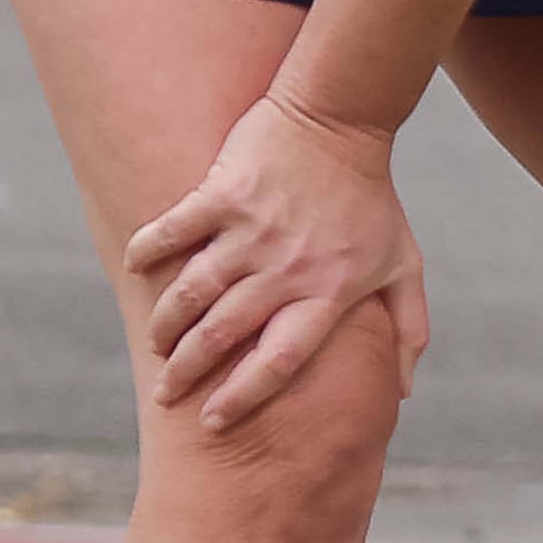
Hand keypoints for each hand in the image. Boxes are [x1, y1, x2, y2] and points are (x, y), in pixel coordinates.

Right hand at [123, 92, 428, 430]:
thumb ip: (409, 330)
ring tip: (158, 343)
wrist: (342, 119)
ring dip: (167, 323)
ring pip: (192, 292)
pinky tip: (134, 267)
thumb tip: (402, 391)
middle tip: (166, 393)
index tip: (213, 422)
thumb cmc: (373, 200)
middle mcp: (287, 267)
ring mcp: (252, 230)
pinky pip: (174, 230)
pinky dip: (149, 250)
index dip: (243, 396)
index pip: (279, 361)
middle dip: (187, 372)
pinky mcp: (223, 193)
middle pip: (224, 335)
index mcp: (328, 292)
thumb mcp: (405, 265)